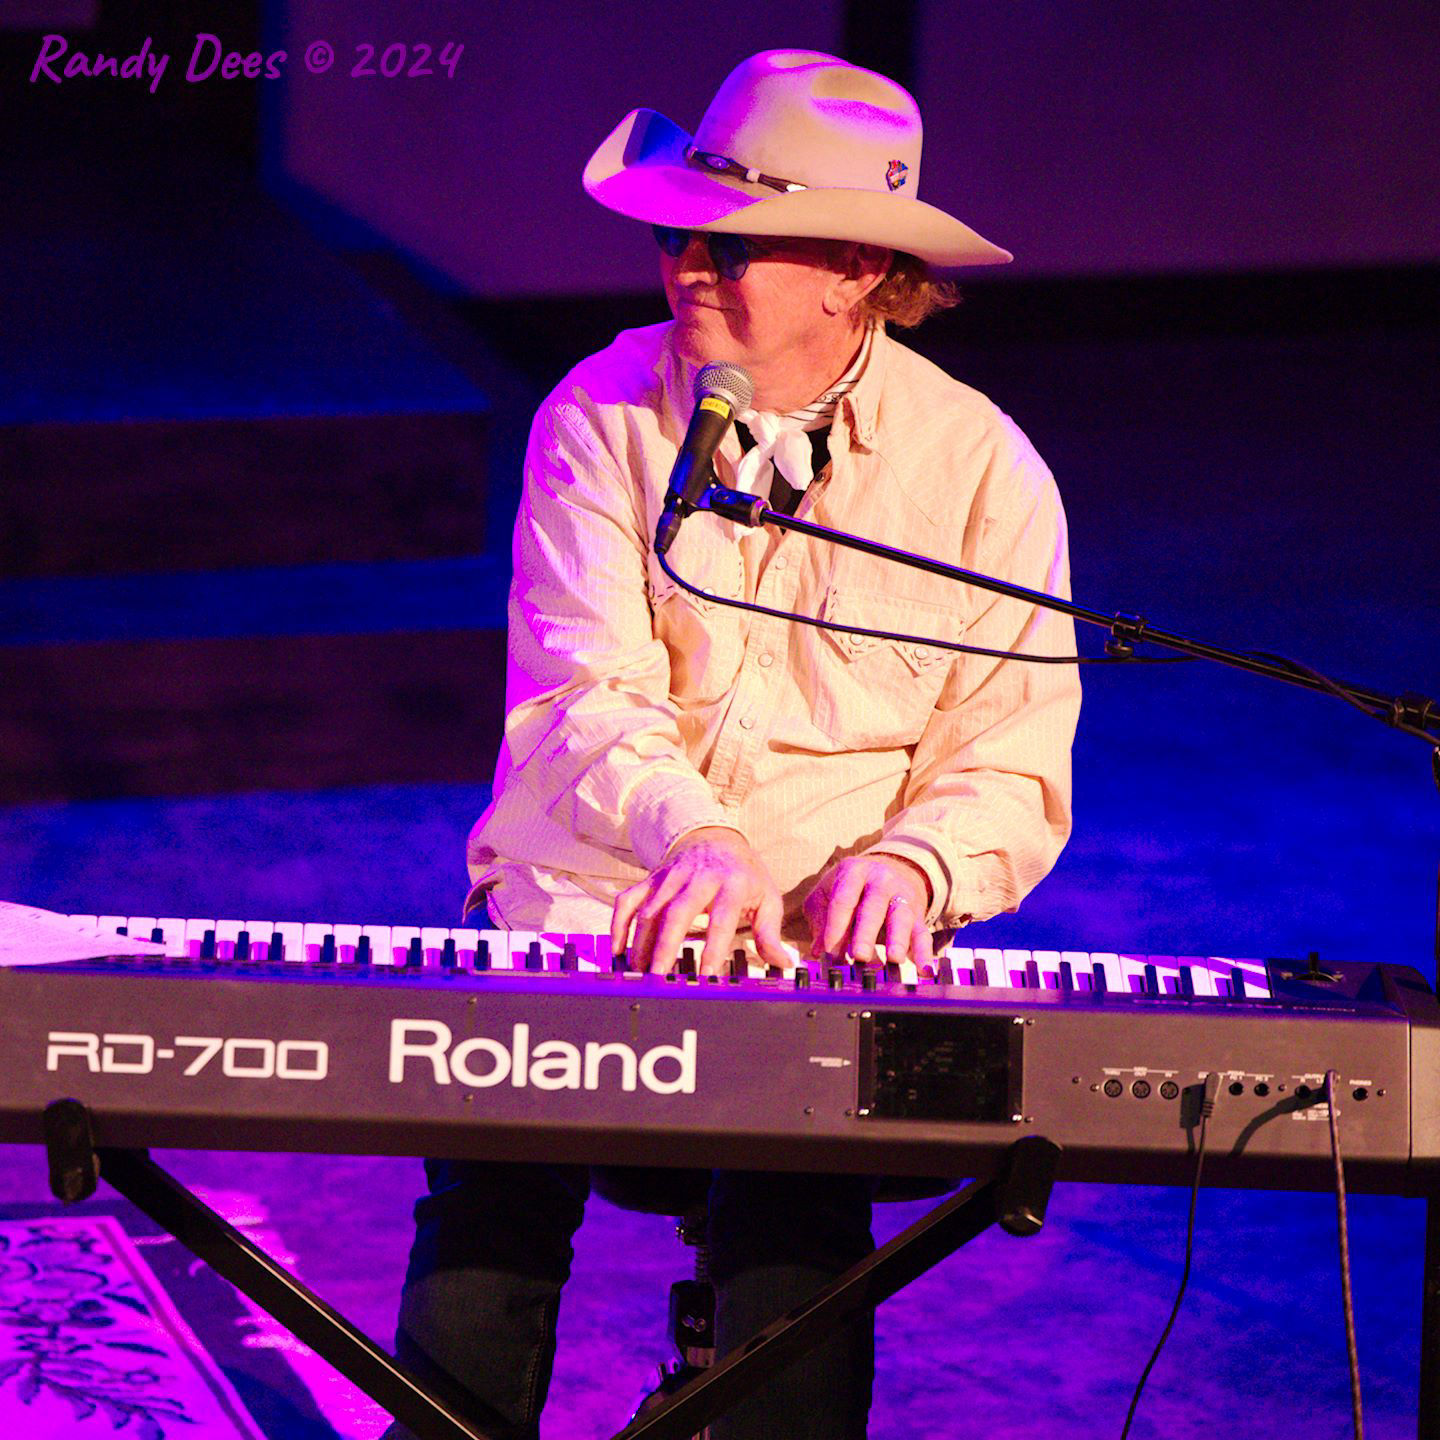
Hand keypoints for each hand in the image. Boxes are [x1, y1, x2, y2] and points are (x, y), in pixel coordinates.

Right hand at [610, 828, 788, 975]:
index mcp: (731, 883)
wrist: (717, 838)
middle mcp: (697, 877)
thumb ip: (770, 932)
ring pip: (650, 908)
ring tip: (641, 972)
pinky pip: (628, 900)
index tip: (708, 975)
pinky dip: (619, 923)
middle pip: (677, 911)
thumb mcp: (767, 898)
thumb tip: (784, 963)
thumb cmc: (744, 875)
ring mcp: (670, 876)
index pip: (721, 917)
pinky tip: (619, 949)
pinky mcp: (651, 878)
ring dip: (642, 942)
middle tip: (659, 976)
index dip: (713, 947)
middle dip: (665, 945)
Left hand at [804, 854, 933, 965]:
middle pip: (874, 907)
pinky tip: (924, 970)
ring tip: (894, 959)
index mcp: (854, 872)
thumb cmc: (848, 888)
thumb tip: (818, 952)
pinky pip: (923, 934)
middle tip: (860, 956)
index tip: (830, 953)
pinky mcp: (917, 916)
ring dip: (898, 940)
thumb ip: (819, 920)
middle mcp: (881, 881)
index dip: (836, 928)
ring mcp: (902, 897)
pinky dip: (925, 952)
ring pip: (901, 917)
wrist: (885, 872)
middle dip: (866, 933)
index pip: (843, 900)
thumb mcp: (826, 894)